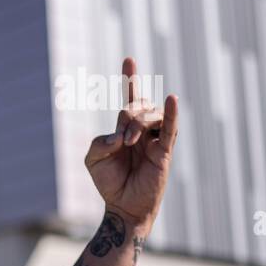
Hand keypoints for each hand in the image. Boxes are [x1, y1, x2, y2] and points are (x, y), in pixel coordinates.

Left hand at [84, 56, 179, 228]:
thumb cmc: (109, 181)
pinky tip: (172, 99)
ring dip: (139, 124)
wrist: (122, 205)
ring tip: (129, 142)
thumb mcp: (94, 159)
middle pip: (139, 106)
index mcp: (126, 128)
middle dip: (128, 115)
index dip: (130, 79)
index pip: (130, 98)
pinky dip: (171, 113)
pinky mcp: (164, 151)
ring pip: (152, 116)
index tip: (129, 59)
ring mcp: (155, 139)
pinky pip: (170, 128)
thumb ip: (100, 142)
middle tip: (121, 139)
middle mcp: (143, 130)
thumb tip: (121, 136)